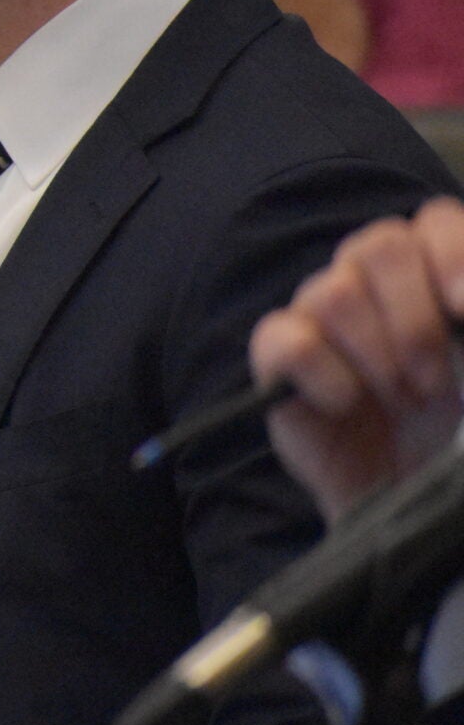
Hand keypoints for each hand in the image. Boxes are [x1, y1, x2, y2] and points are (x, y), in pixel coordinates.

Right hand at [249, 198, 463, 521]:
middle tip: (435, 382)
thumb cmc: (460, 436)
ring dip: (374, 352)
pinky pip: (281, 338)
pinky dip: (320, 370)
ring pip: (332, 290)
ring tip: (400, 400)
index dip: (453, 253)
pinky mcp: (279, 365)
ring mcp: (323, 322)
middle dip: (414, 318)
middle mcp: (377, 288)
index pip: (435, 222)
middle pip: (378, 245)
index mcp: (435, 278)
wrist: (416, 502)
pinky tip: (347, 404)